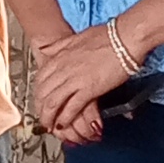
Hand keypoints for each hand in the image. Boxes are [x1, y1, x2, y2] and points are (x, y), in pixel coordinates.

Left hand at [29, 25, 136, 143]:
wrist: (125, 37)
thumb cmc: (107, 36)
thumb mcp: (75, 38)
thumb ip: (59, 46)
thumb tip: (45, 49)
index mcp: (59, 56)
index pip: (40, 79)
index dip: (38, 93)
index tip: (39, 101)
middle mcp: (63, 68)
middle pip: (43, 93)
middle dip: (40, 109)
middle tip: (43, 118)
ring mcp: (75, 79)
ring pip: (52, 103)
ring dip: (49, 117)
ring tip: (50, 126)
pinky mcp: (89, 89)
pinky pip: (71, 108)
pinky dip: (65, 119)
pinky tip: (64, 125)